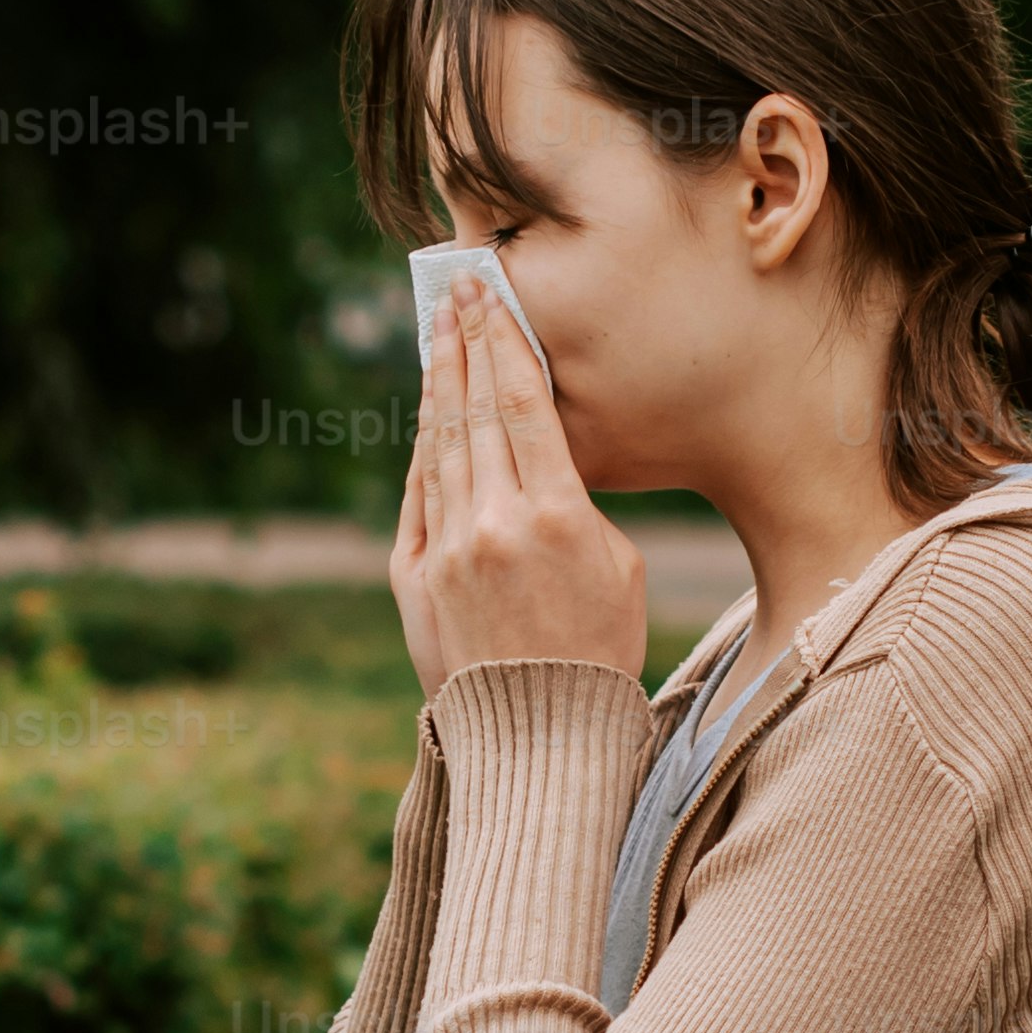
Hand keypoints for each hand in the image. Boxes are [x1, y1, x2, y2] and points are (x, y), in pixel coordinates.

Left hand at [393, 275, 651, 690]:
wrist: (540, 738)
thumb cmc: (600, 651)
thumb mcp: (619, 567)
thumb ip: (574, 499)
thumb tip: (535, 451)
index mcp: (556, 515)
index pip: (523, 403)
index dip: (504, 342)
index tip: (489, 298)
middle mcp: (492, 524)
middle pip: (473, 410)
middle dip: (462, 345)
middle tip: (453, 294)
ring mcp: (445, 551)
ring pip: (438, 445)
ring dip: (436, 385)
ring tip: (435, 338)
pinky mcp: (413, 579)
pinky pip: (417, 496)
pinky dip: (423, 449)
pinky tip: (428, 415)